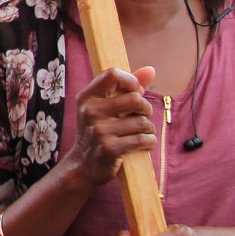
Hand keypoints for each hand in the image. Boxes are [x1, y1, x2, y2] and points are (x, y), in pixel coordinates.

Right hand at [65, 66, 157, 189]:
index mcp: (87, 97)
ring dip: (148, 129)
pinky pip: (142, 139)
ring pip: (142, 122)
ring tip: (141, 133)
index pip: (113, 74)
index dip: (131, 81)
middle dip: (145, 108)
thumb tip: (150, 69)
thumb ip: (127, 87)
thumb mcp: (104, 107)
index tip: (135, 92)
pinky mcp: (110, 149)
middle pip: (135, 98)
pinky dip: (149, 142)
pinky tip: (144, 144)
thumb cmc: (98, 131)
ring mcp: (99, 131)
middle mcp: (90, 111)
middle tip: (141, 116)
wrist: (83, 166)